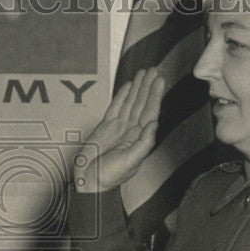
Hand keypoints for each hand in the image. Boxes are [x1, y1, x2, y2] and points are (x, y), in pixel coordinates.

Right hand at [72, 68, 165, 192]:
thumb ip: (144, 143)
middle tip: (154, 69)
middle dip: (148, 86)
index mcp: (139, 137)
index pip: (150, 112)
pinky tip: (128, 85)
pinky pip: (115, 107)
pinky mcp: (105, 127)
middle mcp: (131, 130)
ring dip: (137, 87)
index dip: (155, 95)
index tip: (160, 80)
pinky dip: (122, 95)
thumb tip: (154, 123)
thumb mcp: (130, 161)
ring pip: (130, 102)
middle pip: (142, 103)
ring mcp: (118, 127)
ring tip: (144, 72)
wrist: (89, 181)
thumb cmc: (110, 175)